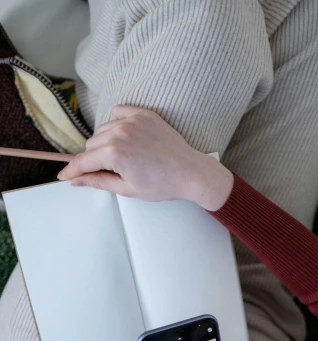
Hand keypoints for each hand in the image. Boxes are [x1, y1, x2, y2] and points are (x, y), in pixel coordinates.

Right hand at [57, 105, 232, 209]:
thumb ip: (97, 181)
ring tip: (124, 157)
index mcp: (115, 154)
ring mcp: (133, 120)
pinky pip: (118, 113)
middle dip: (94, 159)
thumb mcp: (127, 188)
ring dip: (106, 143)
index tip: (64, 175)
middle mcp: (120, 133)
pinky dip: (117, 124)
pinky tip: (127, 137)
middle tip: (111, 171)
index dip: (72, 170)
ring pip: (103, 130)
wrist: (190, 173)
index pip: (83, 161)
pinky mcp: (143, 113)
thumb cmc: (163, 184)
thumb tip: (76, 180)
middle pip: (91, 144)